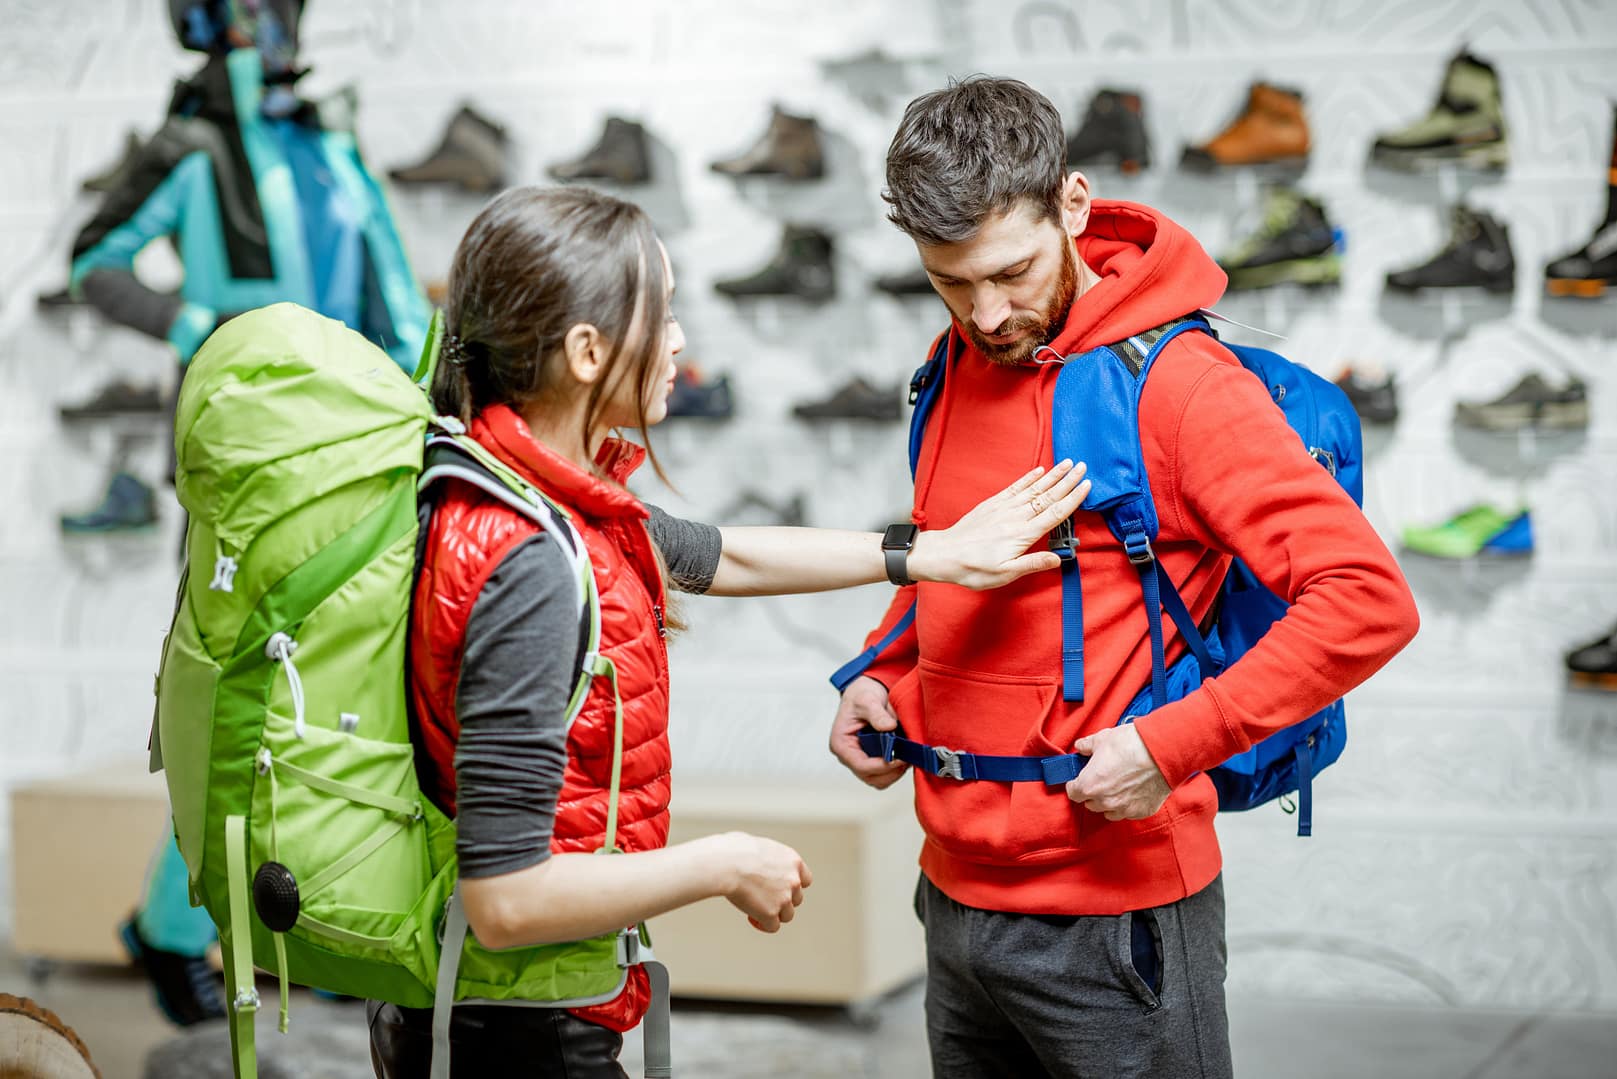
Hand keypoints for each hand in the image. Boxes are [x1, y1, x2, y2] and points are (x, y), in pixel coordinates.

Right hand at [715, 832, 811, 932]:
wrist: (726, 863)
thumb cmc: (734, 850)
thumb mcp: (759, 846)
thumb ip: (768, 859)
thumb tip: (757, 862)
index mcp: (792, 860)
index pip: (805, 880)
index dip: (792, 886)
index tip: (780, 889)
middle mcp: (793, 880)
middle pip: (796, 899)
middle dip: (781, 900)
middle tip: (763, 899)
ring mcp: (784, 898)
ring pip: (787, 915)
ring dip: (774, 914)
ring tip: (755, 909)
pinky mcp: (771, 913)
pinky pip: (772, 926)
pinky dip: (763, 924)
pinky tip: (751, 917)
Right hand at [829, 676, 907, 788]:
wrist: (865, 693)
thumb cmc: (861, 696)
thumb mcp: (867, 700)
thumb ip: (877, 714)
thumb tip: (889, 726)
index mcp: (841, 744)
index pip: (861, 765)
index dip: (882, 766)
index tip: (900, 758)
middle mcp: (848, 756)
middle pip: (870, 777)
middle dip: (891, 771)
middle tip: (907, 757)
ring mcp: (860, 759)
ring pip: (879, 780)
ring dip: (895, 772)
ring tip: (907, 756)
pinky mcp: (871, 760)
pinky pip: (884, 774)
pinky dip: (896, 769)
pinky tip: (904, 755)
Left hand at [910, 461, 1090, 589]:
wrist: (944, 555)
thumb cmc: (973, 568)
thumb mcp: (1004, 574)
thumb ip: (1032, 564)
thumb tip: (1058, 558)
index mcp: (1022, 535)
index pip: (1054, 513)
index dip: (1072, 498)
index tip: (1087, 485)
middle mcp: (1015, 517)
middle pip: (1047, 496)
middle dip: (1067, 481)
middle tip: (1083, 466)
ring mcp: (1003, 508)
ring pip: (1033, 489)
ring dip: (1052, 475)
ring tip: (1067, 463)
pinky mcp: (992, 505)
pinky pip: (1014, 488)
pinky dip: (1028, 478)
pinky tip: (1039, 471)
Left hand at [1065, 724, 1170, 820]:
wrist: (1161, 751)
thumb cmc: (1131, 744)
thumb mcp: (1102, 739)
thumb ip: (1087, 746)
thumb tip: (1081, 747)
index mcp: (1089, 785)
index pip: (1073, 793)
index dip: (1075, 784)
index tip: (1080, 778)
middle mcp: (1104, 802)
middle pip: (1090, 803)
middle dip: (1092, 792)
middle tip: (1101, 778)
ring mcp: (1123, 809)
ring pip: (1108, 810)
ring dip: (1108, 801)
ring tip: (1117, 785)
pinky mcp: (1141, 811)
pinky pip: (1127, 812)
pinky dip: (1127, 804)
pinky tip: (1132, 791)